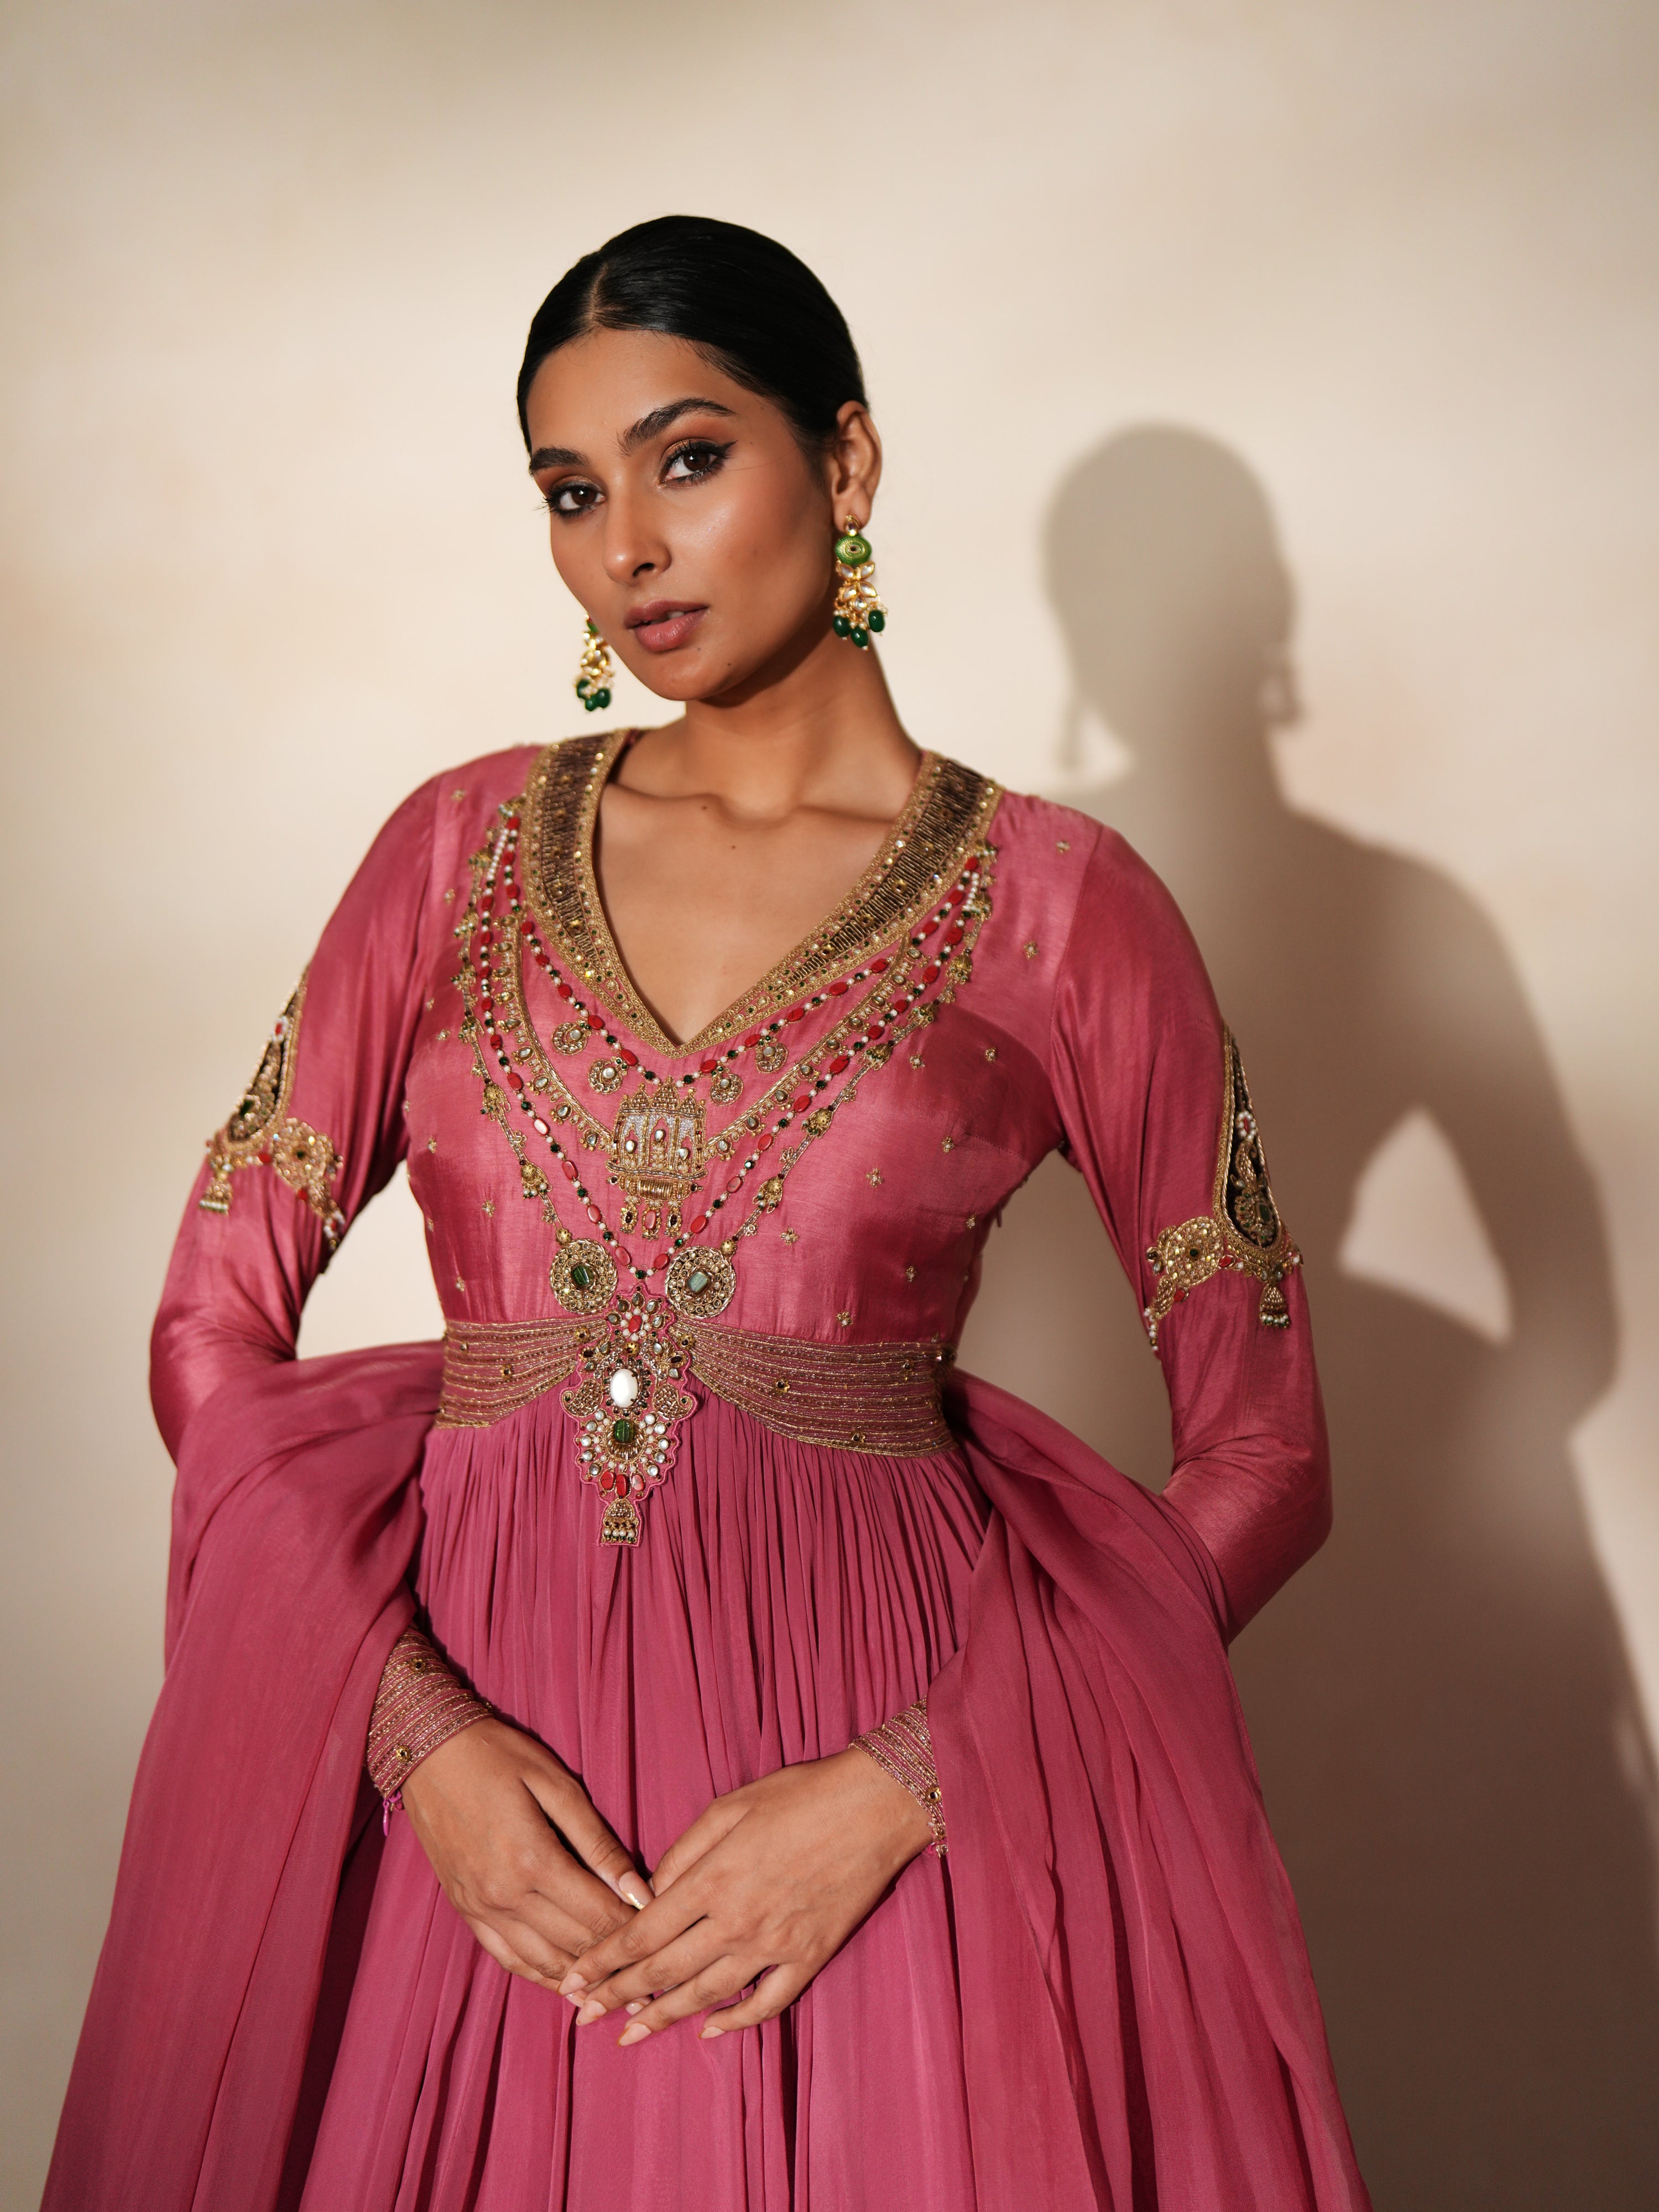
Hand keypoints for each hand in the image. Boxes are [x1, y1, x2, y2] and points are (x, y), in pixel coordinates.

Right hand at [400, 1716, 651, 1988]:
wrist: (429, 1753)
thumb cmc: (499, 1756)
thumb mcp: (557, 1785)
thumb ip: (598, 1843)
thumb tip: (637, 1891)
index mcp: (533, 1860)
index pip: (598, 1914)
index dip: (634, 1930)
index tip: (663, 1939)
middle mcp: (505, 1895)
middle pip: (575, 1944)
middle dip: (616, 1962)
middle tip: (651, 1979)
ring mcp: (481, 1908)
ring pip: (542, 1962)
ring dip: (582, 1980)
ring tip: (617, 1993)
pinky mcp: (465, 1911)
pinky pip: (507, 1958)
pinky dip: (541, 1976)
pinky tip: (566, 1986)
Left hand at [559, 1746, 933, 2043]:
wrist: (874, 1804)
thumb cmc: (800, 1794)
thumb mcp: (730, 1806)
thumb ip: (683, 1852)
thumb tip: (649, 1892)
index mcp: (712, 1879)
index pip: (642, 1933)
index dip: (603, 1960)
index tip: (573, 1979)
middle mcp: (737, 1921)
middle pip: (664, 1971)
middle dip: (617, 1997)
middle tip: (583, 2017)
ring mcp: (775, 1945)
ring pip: (706, 1995)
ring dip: (663, 2018)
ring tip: (629, 2035)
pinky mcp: (810, 1956)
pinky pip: (767, 2004)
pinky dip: (736, 2022)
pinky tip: (709, 2030)